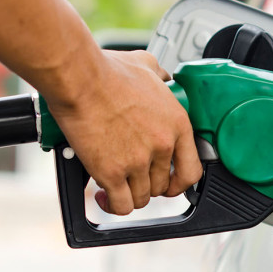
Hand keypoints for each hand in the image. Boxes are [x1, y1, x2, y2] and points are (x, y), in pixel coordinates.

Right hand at [45, 50, 201, 214]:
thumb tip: (163, 77)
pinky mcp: (112, 172)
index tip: (170, 183)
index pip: (192, 170)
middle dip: (148, 185)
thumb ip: (161, 77)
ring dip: (129, 194)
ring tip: (117, 185)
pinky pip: (121, 205)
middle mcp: (162, 145)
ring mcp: (138, 161)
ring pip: (141, 198)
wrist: (80, 79)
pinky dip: (112, 205)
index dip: (179, 182)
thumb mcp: (147, 66)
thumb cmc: (107, 71)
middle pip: (162, 186)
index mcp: (176, 123)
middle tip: (133, 176)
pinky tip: (104, 196)